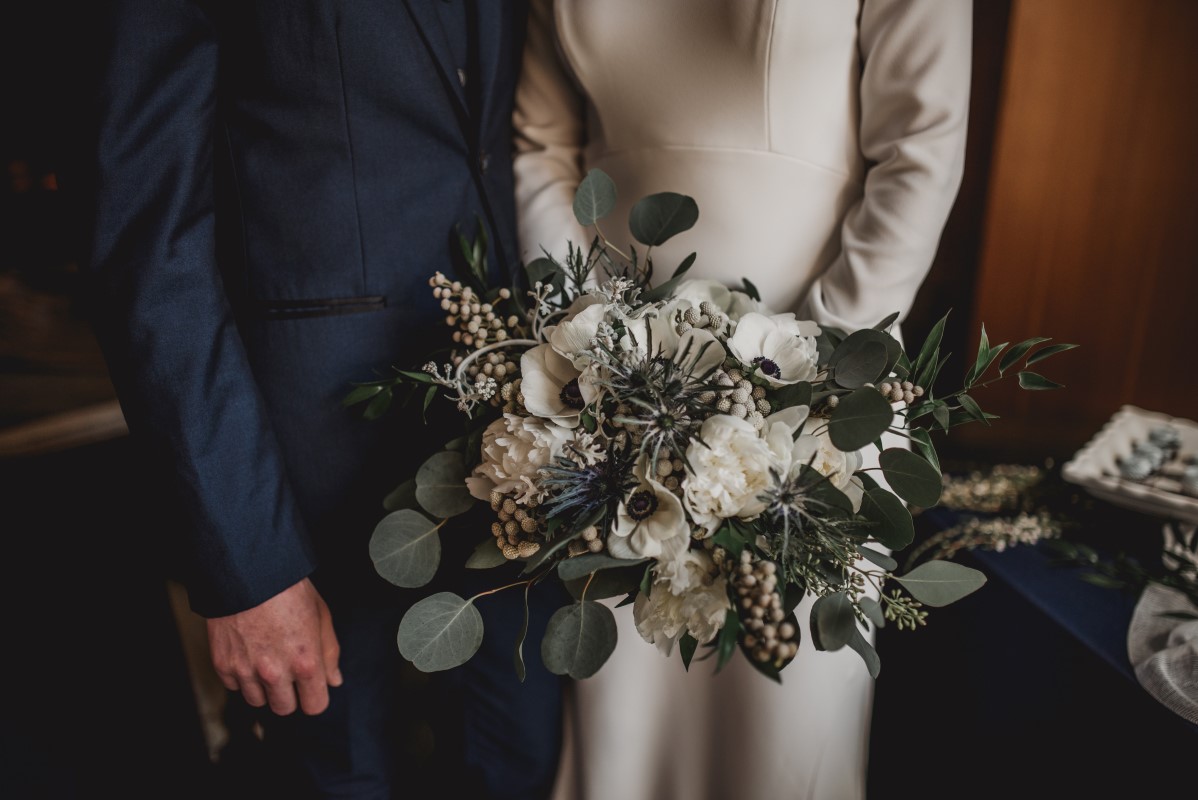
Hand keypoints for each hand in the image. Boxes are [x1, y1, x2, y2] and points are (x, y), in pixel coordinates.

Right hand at [207, 578, 342, 715]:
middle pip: (284, 708)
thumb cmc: (289, 589)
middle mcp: (275, 672)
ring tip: (266, 658)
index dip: (315, 696)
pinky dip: (241, 675)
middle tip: (288, 671)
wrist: (248, 571)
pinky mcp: (223, 664)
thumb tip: (333, 680)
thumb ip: (329, 652)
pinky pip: (234, 686)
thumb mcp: (321, 615)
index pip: (315, 706)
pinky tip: (248, 652)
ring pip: (257, 701)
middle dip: (289, 694)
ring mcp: (246, 671)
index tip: (311, 686)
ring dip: (263, 687)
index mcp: (306, 662)